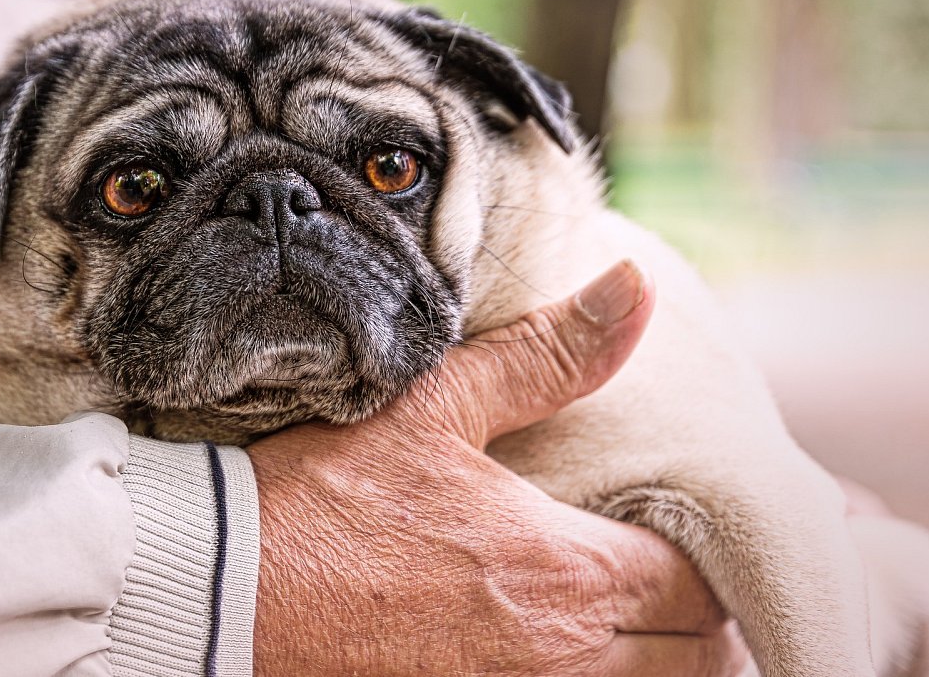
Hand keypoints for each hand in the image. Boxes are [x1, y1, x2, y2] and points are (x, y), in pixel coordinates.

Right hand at [248, 260, 748, 675]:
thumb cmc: (328, 496)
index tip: (674, 524)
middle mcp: (558, 656)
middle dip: (699, 621)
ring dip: (658, 660)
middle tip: (672, 578)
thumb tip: (637, 288)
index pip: (697, 584)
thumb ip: (551, 356)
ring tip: (637, 621)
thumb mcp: (438, 407)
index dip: (703, 555)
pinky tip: (561, 649)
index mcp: (564, 570)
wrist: (226, 590)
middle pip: (693, 660)